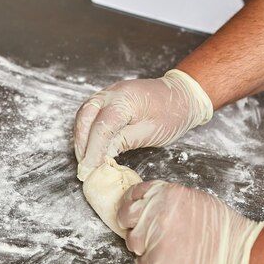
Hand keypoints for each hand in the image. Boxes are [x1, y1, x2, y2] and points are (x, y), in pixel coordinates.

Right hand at [74, 69, 212, 180]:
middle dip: (81, 144)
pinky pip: (90, 112)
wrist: (182, 95)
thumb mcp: (149, 133)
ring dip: (81, 137)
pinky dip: (87, 129)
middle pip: (85, 118)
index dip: (93, 151)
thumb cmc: (171, 114)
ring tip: (85, 158)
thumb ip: (122, 142)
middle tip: (84, 166)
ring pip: (84, 114)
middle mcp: (111, 93)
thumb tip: (101, 156)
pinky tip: (90, 144)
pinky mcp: (109, 97)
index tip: (88, 170)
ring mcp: (108, 93)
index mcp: (124, 101)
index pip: (100, 128)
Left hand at [118, 180, 263, 263]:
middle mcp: (154, 215)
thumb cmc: (219, 227)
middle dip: (132, 226)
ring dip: (145, 247)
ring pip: (133, 244)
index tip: (130, 212)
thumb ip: (165, 199)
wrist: (235, 254)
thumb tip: (146, 204)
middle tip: (146, 233)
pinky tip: (173, 262)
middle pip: (126, 219)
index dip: (129, 204)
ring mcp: (152, 240)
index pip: (131, 195)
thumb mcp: (191, 199)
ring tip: (168, 249)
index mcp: (163, 195)